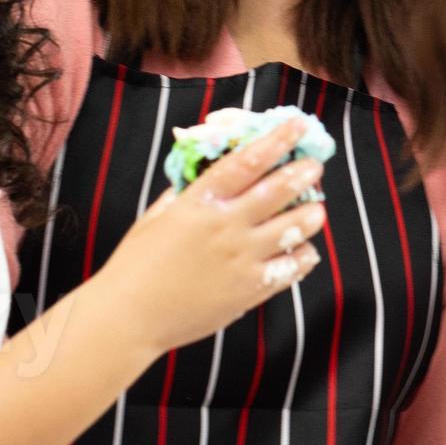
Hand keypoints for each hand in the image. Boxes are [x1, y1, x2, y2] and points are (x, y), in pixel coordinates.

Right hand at [96, 121, 327, 351]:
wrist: (130, 318)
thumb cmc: (136, 264)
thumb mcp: (157, 216)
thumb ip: (186, 192)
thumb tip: (207, 171)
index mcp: (200, 203)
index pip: (247, 162)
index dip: (276, 141)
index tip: (297, 127)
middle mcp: (226, 227)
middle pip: (278, 191)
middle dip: (303, 174)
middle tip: (315, 166)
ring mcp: (242, 259)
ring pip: (294, 229)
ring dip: (310, 215)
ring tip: (315, 210)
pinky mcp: (250, 290)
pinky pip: (291, 268)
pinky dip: (303, 256)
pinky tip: (303, 250)